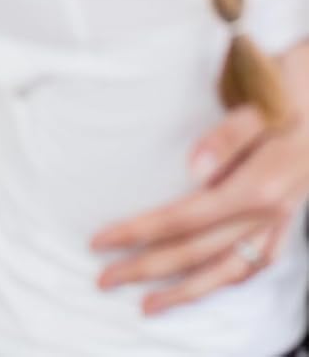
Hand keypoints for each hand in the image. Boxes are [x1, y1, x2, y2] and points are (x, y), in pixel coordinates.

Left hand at [93, 58, 308, 314]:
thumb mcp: (261, 101)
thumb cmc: (292, 86)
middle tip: (104, 279)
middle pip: (199, 250)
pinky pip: (258, 262)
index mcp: (259, 184)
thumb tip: (194, 169)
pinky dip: (230, 279)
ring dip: (188, 290)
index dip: (140, 232)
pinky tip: (210, 284)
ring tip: (150, 305)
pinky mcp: (288, 216)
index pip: (184, 218)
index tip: (101, 241)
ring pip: (231, 268)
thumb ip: (228, 137)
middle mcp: (270, 210)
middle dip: (149, 268)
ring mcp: (282, 217)